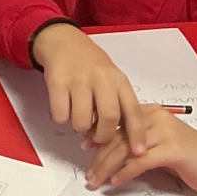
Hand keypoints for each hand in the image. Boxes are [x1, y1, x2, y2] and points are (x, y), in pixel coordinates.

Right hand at [31, 23, 145, 151]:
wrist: (63, 42)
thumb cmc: (90, 66)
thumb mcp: (110, 80)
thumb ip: (115, 105)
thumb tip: (115, 139)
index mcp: (118, 80)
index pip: (133, 111)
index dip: (137, 134)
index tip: (138, 153)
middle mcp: (101, 79)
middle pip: (109, 118)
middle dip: (102, 136)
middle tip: (96, 138)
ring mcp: (79, 80)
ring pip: (82, 122)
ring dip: (79, 127)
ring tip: (78, 114)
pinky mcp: (58, 82)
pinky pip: (61, 116)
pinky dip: (61, 117)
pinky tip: (64, 105)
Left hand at [83, 104, 196, 193]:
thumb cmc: (192, 156)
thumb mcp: (160, 145)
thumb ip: (139, 145)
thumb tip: (111, 153)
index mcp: (152, 114)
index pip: (117, 123)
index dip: (98, 136)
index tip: (84, 148)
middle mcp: (157, 118)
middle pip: (118, 136)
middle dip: (99, 157)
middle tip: (88, 173)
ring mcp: (166, 132)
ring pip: (125, 149)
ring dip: (107, 167)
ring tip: (97, 180)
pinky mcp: (173, 149)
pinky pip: (141, 161)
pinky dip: (126, 173)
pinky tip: (116, 181)